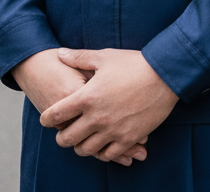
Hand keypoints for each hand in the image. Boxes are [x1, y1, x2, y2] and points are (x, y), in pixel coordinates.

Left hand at [39, 48, 178, 164]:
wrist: (163, 76)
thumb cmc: (133, 63)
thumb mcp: (104, 57)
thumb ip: (79, 58)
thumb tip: (60, 54)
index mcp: (88, 97)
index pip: (57, 114)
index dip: (47, 118)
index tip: (45, 119)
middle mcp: (97, 117)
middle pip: (68, 138)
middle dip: (61, 137)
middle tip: (62, 134)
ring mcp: (113, 131)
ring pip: (86, 150)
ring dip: (80, 146)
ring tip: (81, 140)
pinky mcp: (128, 139)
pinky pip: (108, 155)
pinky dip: (102, 152)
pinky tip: (102, 145)